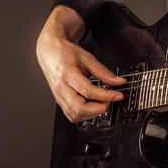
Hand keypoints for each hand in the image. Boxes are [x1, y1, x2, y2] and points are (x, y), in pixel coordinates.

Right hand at [36, 6, 125, 122]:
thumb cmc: (65, 53)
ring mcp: (59, 96)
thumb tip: (118, 82)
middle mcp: (61, 88)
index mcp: (68, 74)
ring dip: (91, 113)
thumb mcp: (87, 58)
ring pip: (75, 115)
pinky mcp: (59, 100)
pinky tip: (90, 106)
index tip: (117, 95)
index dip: (106, 96)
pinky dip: (83, 115)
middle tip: (107, 100)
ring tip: (99, 103)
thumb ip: (103, 72)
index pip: (88, 91)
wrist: (49, 52)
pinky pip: (70, 115)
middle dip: (98, 109)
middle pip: (79, 108)